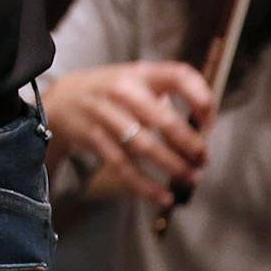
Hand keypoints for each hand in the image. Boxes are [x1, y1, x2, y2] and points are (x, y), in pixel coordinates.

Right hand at [42, 61, 213, 206]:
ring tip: (190, 178)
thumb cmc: (111, 91)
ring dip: (173, 167)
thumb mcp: (135, 79)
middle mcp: (122, 90)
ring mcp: (105, 114)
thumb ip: (164, 96)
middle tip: (203, 160)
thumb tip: (202, 130)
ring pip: (145, 146)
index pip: (177, 76)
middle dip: (190, 145)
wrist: (62, 97)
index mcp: (139, 73)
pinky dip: (146, 186)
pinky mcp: (94, 137)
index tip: (208, 120)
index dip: (200, 97)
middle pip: (163, 120)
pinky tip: (164, 197)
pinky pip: (124, 166)